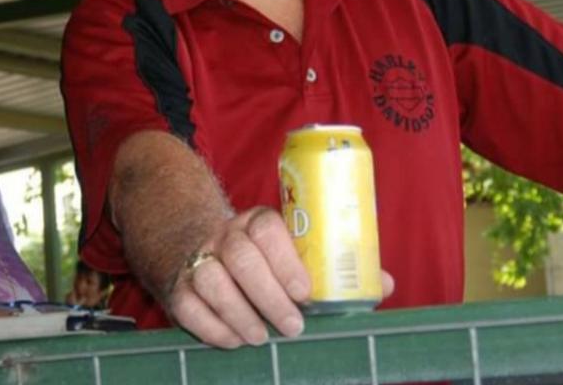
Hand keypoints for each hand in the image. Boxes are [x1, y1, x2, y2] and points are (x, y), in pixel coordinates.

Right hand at [163, 207, 394, 347]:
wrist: (195, 243)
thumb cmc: (261, 256)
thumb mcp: (292, 249)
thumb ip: (334, 266)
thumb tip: (384, 283)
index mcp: (257, 222)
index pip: (267, 230)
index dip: (286, 261)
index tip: (305, 292)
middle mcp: (224, 235)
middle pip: (241, 258)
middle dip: (269, 296)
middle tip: (293, 326)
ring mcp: (198, 259)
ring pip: (212, 282)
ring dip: (239, 314)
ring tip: (261, 337)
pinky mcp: (177, 286)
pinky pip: (189, 307)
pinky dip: (212, 328)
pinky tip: (235, 340)